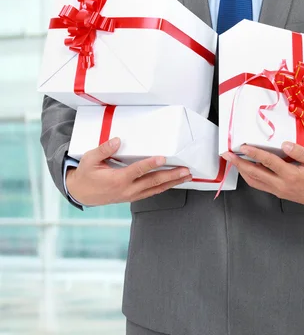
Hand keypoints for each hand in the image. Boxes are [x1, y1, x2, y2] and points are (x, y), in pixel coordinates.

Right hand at [66, 137, 191, 205]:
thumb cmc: (86, 175)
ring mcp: (131, 195)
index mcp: (117, 179)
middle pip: (153, 182)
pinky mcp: (133, 197)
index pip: (137, 170)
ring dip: (172, 182)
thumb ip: (103, 149)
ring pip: (155, 189)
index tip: (162, 158)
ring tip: (186, 176)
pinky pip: (152, 192)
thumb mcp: (89, 159)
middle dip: (171, 176)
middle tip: (185, 170)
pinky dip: (164, 187)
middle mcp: (127, 189)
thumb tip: (117, 140)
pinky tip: (173, 182)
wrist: (82, 193)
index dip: (150, 164)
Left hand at [221, 141, 303, 208]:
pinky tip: (247, 169)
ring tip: (233, 160)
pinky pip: (260, 185)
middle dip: (239, 163)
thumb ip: (301, 153)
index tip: (243, 146)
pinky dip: (250, 177)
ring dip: (242, 171)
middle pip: (255, 173)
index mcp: (291, 176)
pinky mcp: (279, 193)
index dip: (255, 153)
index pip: (268, 162)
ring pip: (255, 181)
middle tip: (227, 154)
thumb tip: (285, 145)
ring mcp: (279, 190)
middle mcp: (282, 185)